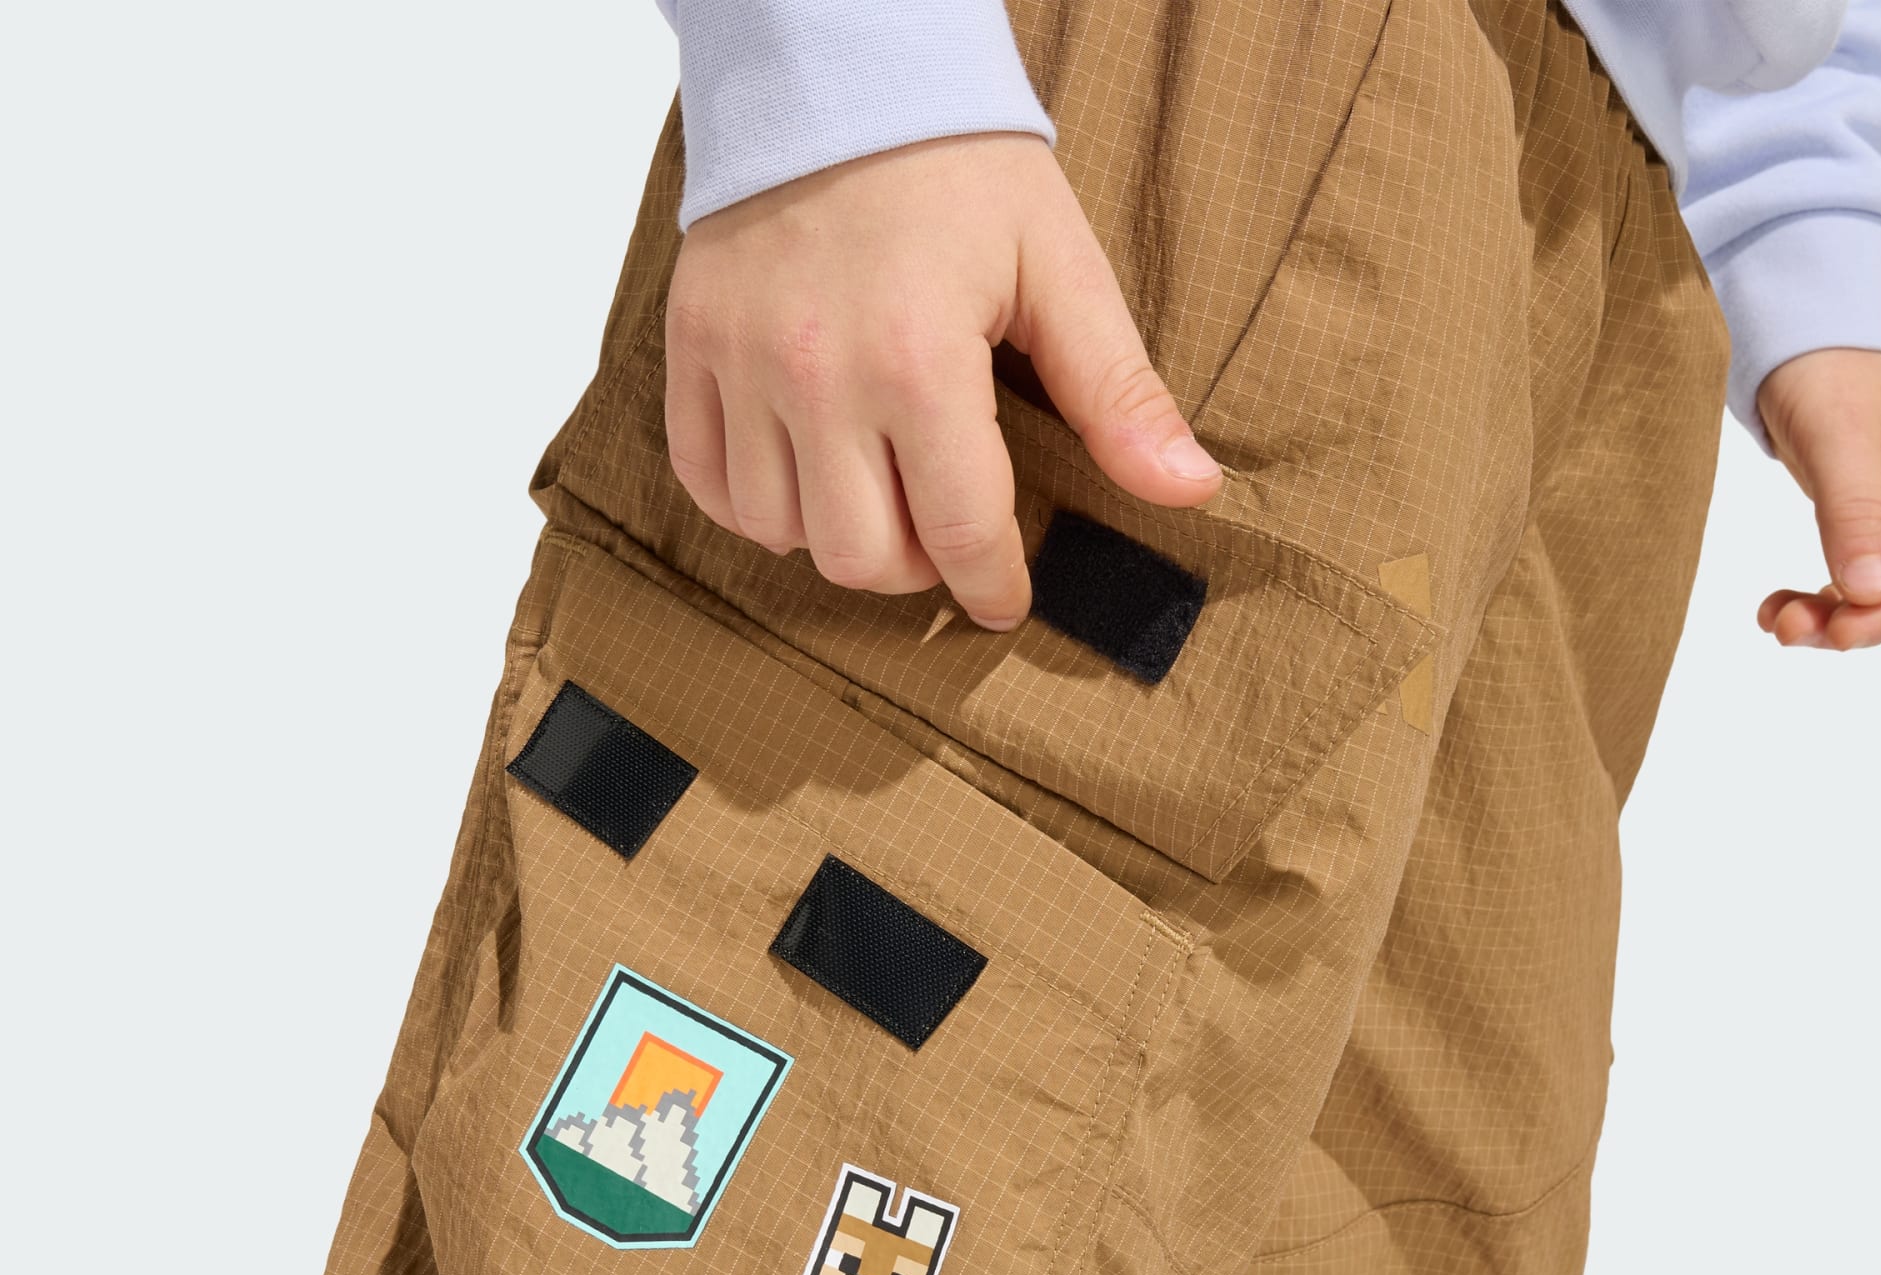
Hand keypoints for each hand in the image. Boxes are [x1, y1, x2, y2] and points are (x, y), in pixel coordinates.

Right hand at [661, 134, 1220, 631]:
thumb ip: (1118, 394)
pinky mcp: (690, 349)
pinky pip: (706, 484)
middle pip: (861, 557)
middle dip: (918, 566)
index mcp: (919, 363)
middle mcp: (817, 377)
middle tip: (946, 529)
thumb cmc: (958, 166)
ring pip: (781, 534)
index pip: (960, 532)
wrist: (837, 69)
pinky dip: (756, 505)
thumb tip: (1190, 490)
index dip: (993, 585)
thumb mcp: (1060, 268)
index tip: (1007, 598)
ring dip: (838, 538)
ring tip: (877, 494)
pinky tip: (804, 475)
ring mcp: (741, 367)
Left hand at [1756, 349, 1880, 648]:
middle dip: (1857, 623)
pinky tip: (1777, 606)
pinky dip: (1817, 600)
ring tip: (1776, 621)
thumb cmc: (1825, 364)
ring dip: (1831, 618)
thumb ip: (1855, 511)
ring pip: (1879, 594)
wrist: (1801, 330)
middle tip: (1788, 631)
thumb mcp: (1837, 433)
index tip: (1837, 633)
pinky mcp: (1859, 519)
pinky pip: (1851, 578)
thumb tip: (1874, 591)